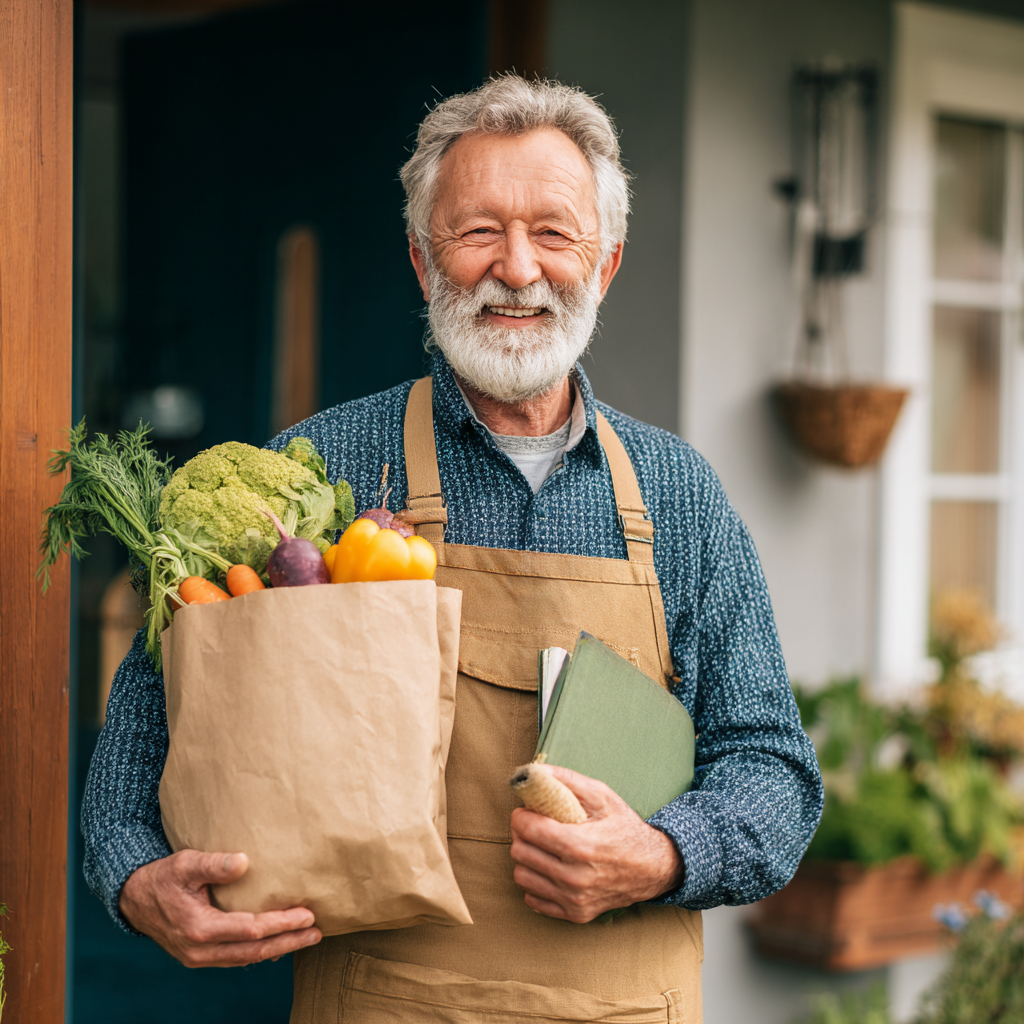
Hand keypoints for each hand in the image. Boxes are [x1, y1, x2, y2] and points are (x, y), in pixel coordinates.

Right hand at [119, 850, 321, 966]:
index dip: (280, 924)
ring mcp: (200, 957)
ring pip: (246, 959)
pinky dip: (259, 952)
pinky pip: (235, 958)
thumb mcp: (185, 864)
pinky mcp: (201, 956)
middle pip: (253, 951)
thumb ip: (213, 864)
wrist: (135, 899)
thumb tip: (244, 861)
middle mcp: (200, 950)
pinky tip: (278, 944)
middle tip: (316, 933)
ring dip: (278, 949)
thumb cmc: (163, 877)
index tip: (306, 915)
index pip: (250, 930)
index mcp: (199, 928)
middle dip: (288, 942)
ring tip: (306, 938)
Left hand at [510, 767, 683, 922]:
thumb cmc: (625, 828)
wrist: (653, 868)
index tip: (526, 811)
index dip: (521, 816)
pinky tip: (548, 869)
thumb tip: (534, 772)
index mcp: (580, 845)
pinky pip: (533, 899)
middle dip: (522, 834)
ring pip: (522, 876)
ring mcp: (574, 898)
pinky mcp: (575, 913)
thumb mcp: (602, 796)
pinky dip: (536, 883)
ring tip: (540, 847)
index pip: (528, 830)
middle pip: (520, 852)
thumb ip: (567, 780)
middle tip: (534, 826)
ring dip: (526, 859)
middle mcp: (575, 876)